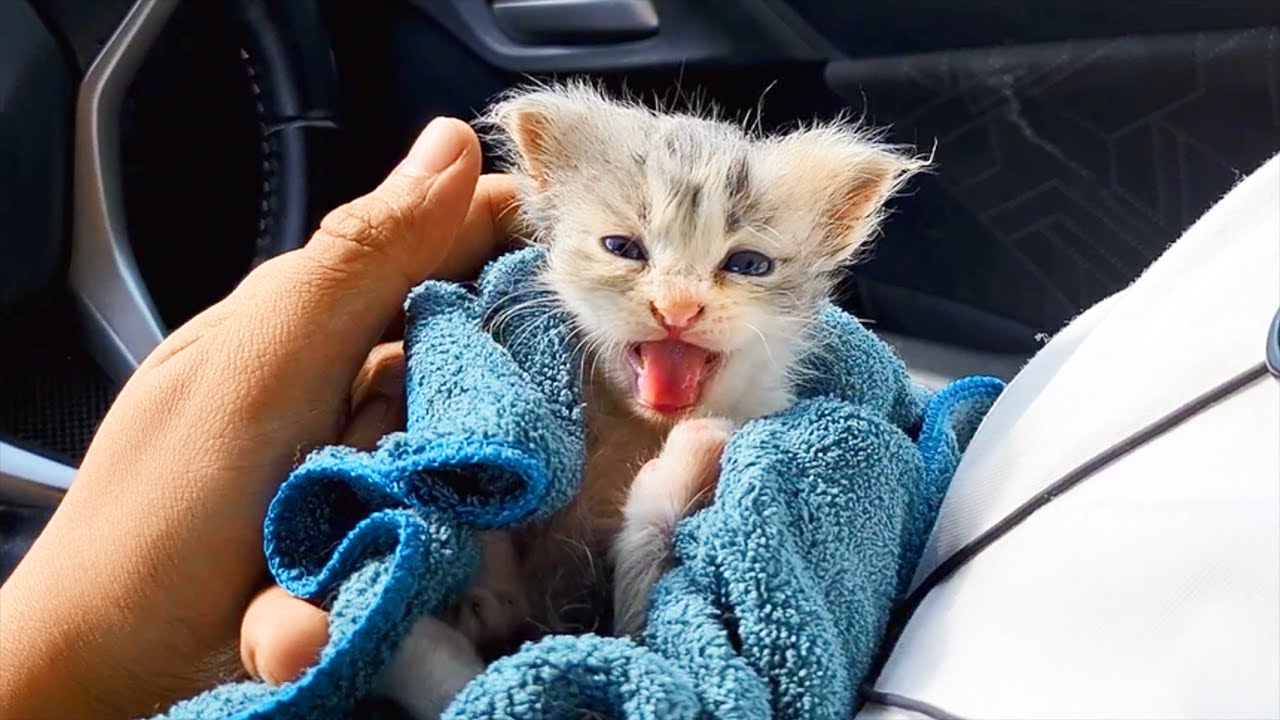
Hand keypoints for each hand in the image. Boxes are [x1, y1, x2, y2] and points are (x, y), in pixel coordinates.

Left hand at [0, 118, 517, 718]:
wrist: (111, 664)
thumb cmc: (163, 508)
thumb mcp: (264, 365)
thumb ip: (360, 258)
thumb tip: (451, 138)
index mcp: (309, 303)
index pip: (437, 232)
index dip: (513, 235)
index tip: (580, 269)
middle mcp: (340, 365)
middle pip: (460, 346)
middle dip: (459, 395)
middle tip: (394, 446)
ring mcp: (356, 444)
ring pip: (451, 434)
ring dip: (414, 487)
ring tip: (345, 526)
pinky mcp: (371, 515)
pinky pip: (432, 504)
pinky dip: (402, 541)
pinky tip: (340, 570)